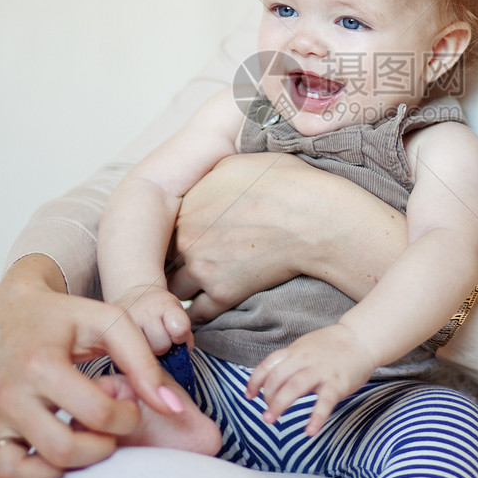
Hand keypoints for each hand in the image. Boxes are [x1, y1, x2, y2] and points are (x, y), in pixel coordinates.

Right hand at [0, 255, 185, 477]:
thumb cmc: (67, 319)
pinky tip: (54, 457)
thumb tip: (174, 409)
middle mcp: (11, 395)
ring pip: (24, 472)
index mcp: (41, 364)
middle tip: (110, 428)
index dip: (128, 416)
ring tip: (83, 442)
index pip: (98, 414)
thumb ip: (144, 362)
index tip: (130, 404)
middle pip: (63, 450)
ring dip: (65, 469)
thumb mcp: (110, 322)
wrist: (12, 315)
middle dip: (101, 448)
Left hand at [168, 152, 321, 310]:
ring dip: (182, 289)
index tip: (188, 239)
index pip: (167, 226)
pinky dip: (197, 315)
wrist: (310, 217)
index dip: (177, 234)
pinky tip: (198, 315)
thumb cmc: (282, 183)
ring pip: (176, 287)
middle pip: (166, 257)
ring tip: (189, 292)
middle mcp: (187, 238)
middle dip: (175, 262)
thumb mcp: (235, 163)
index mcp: (187, 205)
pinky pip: (197, 312)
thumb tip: (206, 184)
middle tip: (183, 266)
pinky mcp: (222, 293)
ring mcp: (202, 267)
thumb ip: (210, 178)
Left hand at [246, 323, 377, 435]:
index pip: (268, 365)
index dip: (255, 381)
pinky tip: (309, 431)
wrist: (361, 339)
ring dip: (279, 405)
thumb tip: (273, 381)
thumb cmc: (332, 346)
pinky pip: (324, 402)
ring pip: (294, 387)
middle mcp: (305, 360)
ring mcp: (321, 371)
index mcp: (295, 352)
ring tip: (272, 421)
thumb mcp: (305, 347)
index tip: (249, 396)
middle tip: (265, 416)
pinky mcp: (337, 383)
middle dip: (267, 398)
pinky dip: (316, 418)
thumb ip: (290, 362)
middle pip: (278, 378)